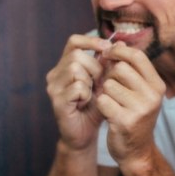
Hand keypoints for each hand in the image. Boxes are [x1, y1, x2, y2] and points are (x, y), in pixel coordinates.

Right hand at [46, 34, 112, 150]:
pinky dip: (86, 94)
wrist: (86, 134)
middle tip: (100, 83)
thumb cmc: (96, 107)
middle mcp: (56, 74)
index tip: (107, 48)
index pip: (74, 42)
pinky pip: (77, 87)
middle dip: (95, 67)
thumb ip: (110, 64)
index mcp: (66, 66)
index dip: (91, 41)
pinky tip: (86, 103)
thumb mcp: (105, 83)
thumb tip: (121, 43)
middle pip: (77, 55)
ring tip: (93, 94)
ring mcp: (54, 87)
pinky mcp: (56, 101)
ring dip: (91, 81)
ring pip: (75, 68)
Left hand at [95, 42, 165, 170]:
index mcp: (158, 85)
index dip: (119, 51)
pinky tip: (107, 113)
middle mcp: (153, 96)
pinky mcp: (125, 121)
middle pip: (120, 68)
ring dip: (104, 92)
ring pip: (109, 84)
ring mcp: (140, 109)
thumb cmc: (134, 116)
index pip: (137, 56)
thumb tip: (117, 41)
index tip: (108, 55)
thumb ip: (130, 68)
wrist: (136, 151)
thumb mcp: (140, 91)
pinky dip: (100, 105)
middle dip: (109, 75)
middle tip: (109, 87)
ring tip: (111, 103)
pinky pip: (102, 100)